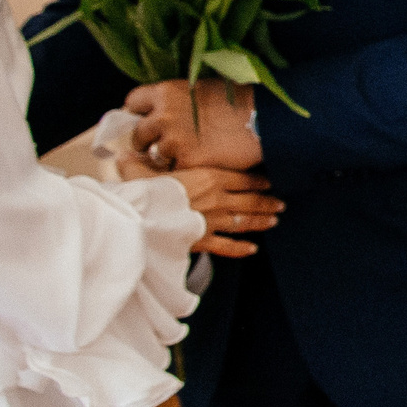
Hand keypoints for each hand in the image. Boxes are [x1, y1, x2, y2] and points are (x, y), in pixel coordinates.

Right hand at [117, 156, 282, 257]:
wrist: (136, 218)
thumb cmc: (140, 191)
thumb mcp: (143, 172)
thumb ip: (143, 165)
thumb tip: (125, 157)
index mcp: (208, 177)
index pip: (241, 178)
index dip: (258, 180)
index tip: (269, 181)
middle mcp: (217, 199)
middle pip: (250, 200)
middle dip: (267, 202)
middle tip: (280, 203)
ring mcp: (212, 221)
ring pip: (244, 221)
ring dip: (260, 220)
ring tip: (273, 220)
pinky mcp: (202, 240)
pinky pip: (227, 246)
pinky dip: (240, 248)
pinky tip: (251, 249)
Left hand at [124, 78, 262, 171]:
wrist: (265, 120)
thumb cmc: (239, 101)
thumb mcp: (202, 88)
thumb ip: (177, 99)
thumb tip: (161, 110)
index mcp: (166, 92)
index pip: (133, 102)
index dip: (140, 112)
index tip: (146, 119)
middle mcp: (162, 116)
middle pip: (138, 134)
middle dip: (149, 140)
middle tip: (167, 142)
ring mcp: (172, 141)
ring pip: (154, 155)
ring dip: (167, 157)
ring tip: (188, 153)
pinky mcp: (185, 162)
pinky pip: (174, 170)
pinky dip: (185, 169)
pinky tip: (201, 162)